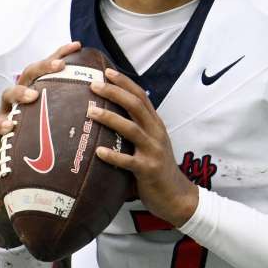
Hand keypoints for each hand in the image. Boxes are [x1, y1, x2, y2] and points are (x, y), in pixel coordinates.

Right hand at [0, 42, 83, 247]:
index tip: (77, 44)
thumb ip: (85, 114)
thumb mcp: (69, 130)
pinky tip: (10, 126)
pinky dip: (2, 124)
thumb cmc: (52, 151)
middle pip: (28, 74)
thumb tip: (119, 103)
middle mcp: (22, 99)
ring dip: (19, 93)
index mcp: (42, 94)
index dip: (61, 53)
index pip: (50, 68)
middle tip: (58, 68)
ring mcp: (8, 114)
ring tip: (33, 96)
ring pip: (8, 95)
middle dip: (42, 67)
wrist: (24, 179)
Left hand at [88, 69, 199, 226]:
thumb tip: (108, 117)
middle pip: (136, 106)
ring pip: (131, 129)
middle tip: (94, 84)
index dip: (125, 82)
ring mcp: (153, 151)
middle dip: (115, 92)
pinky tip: (98, 152)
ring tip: (91, 112)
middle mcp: (156, 133)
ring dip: (110, 118)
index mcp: (156, 125)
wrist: (177, 196)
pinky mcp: (148, 170)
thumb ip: (135, 130)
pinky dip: (113, 156)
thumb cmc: (157, 169)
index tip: (106, 71)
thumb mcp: (150, 144)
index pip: (141, 96)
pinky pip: (129, 161)